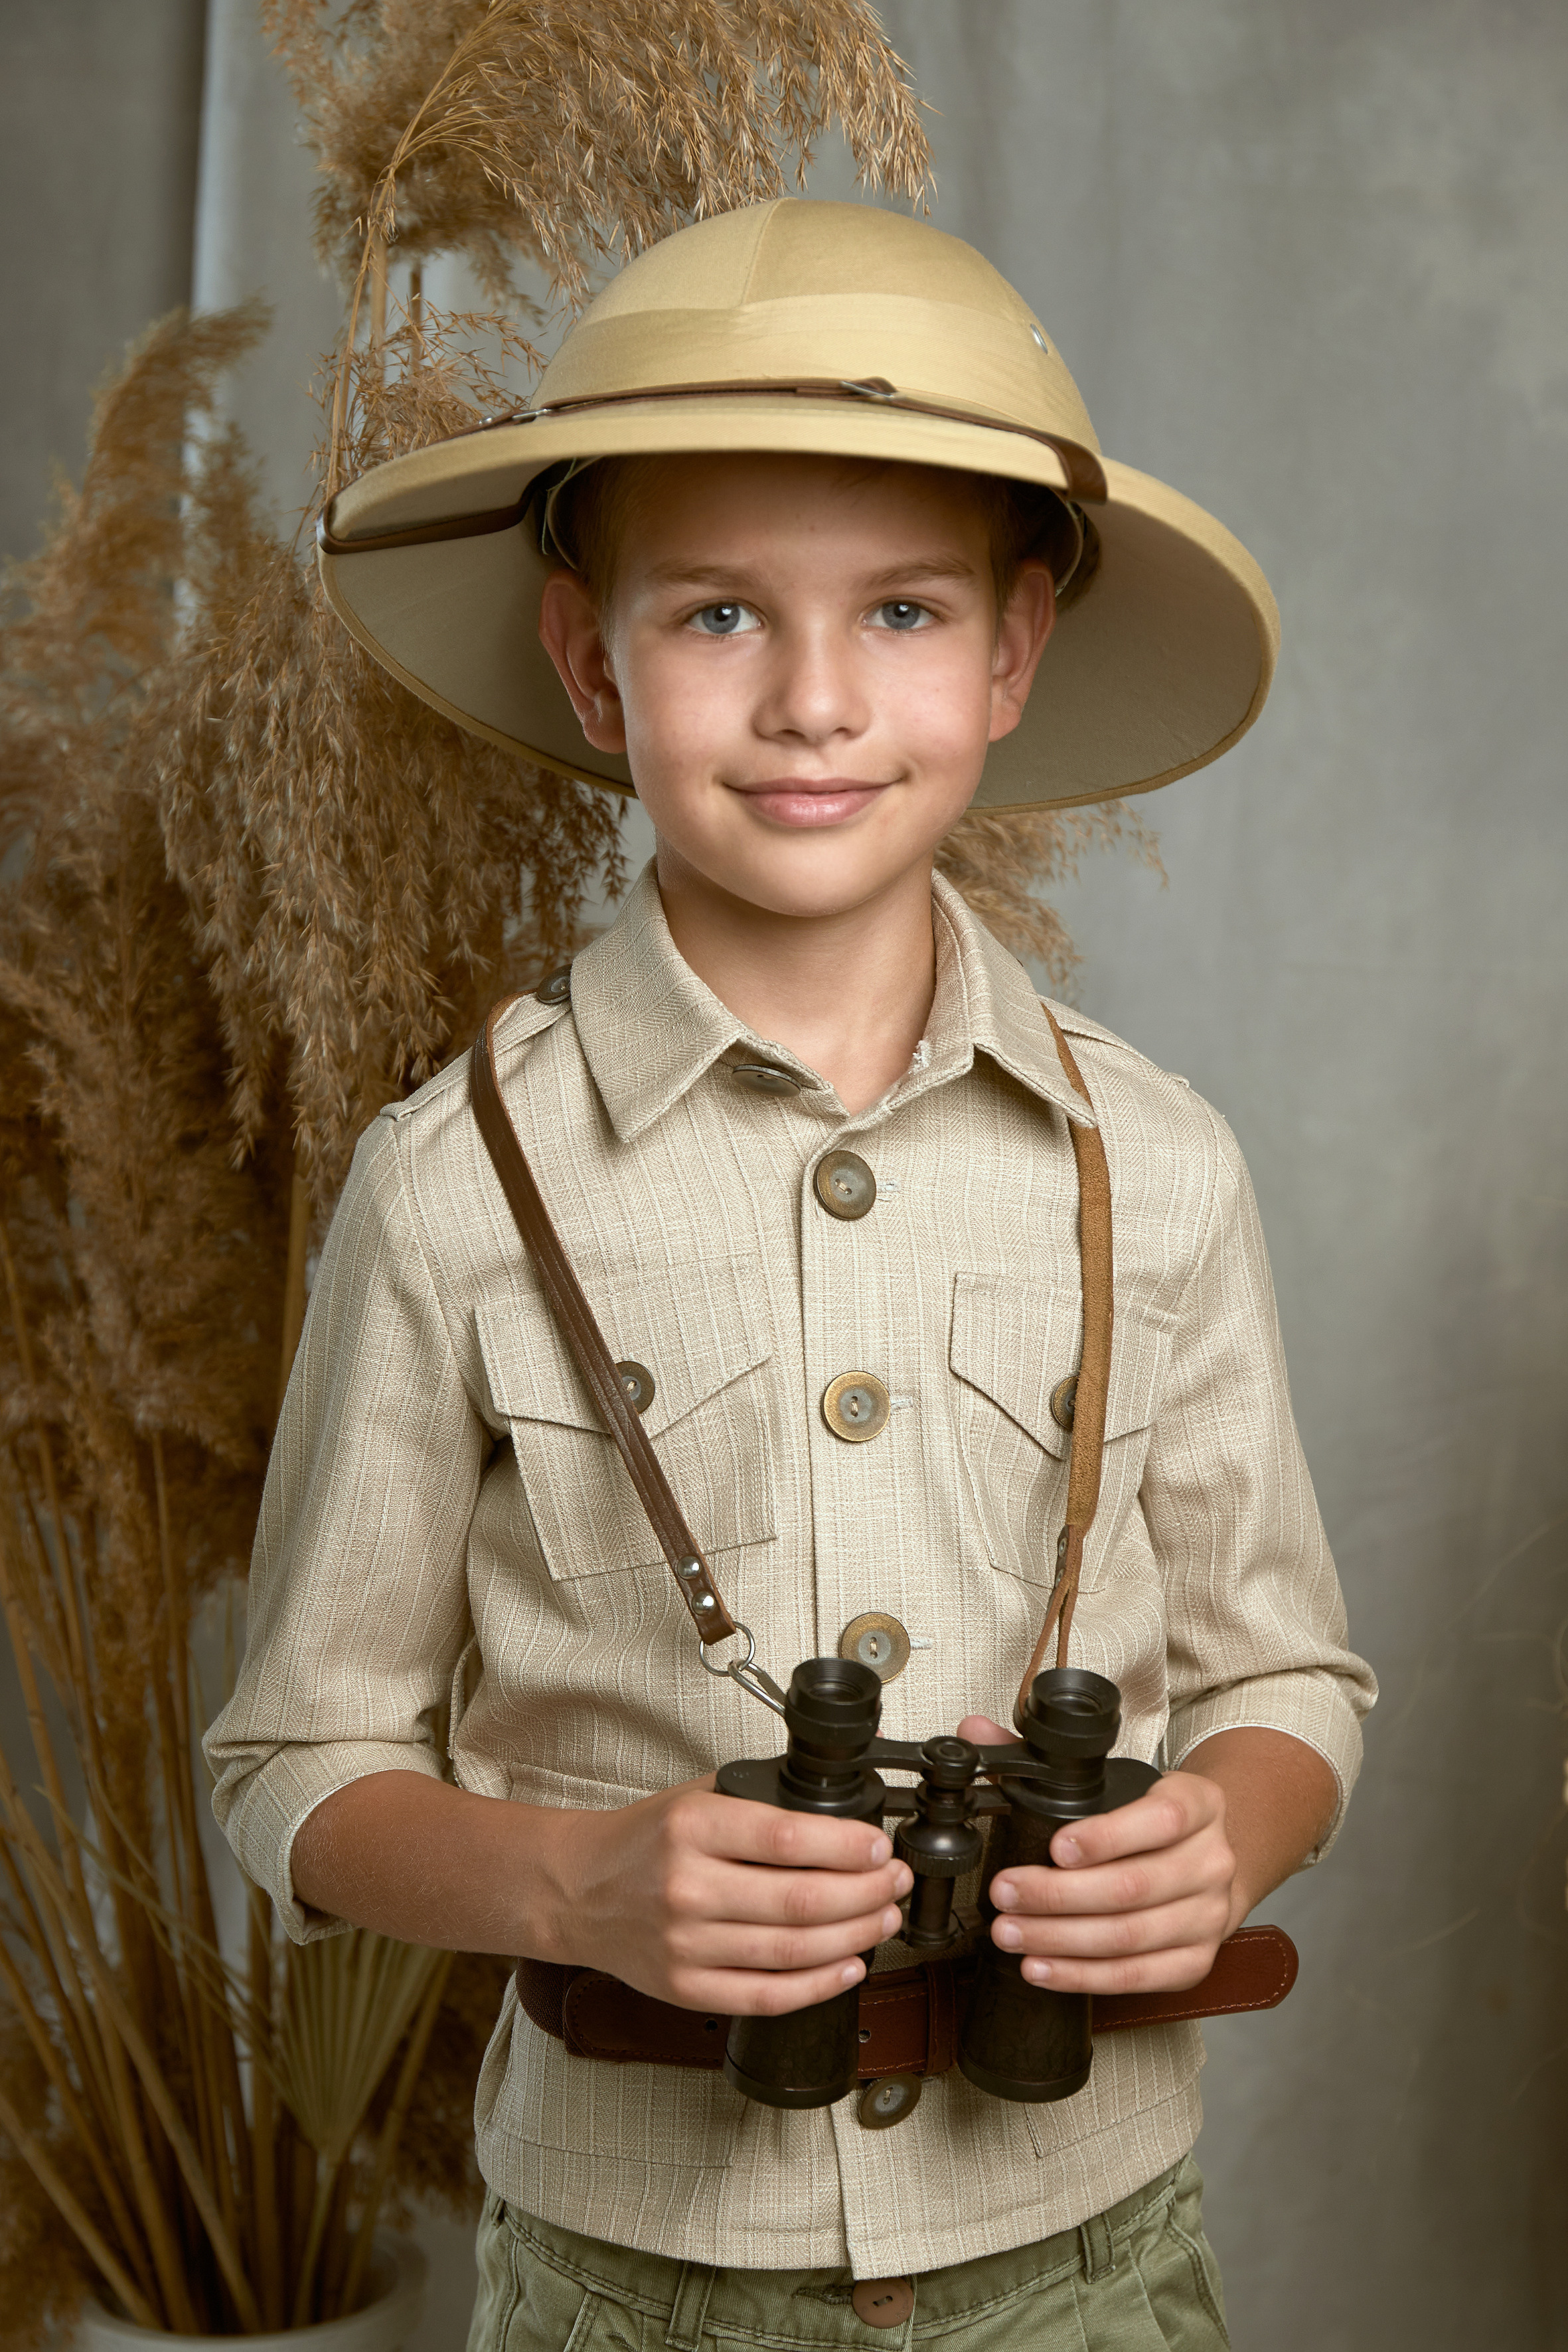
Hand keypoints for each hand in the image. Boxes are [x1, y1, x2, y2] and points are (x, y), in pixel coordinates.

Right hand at [548, 1777, 912, 2016]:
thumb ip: (760, 1800)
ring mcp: (685, 1945)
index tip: (880, 1847)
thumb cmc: (642, 1841)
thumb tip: (841, 1805)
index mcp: (692, 1828)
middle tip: (895, 1883)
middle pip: (801, 1900)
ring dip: (854, 1937)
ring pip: (792, 1951)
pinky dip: (817, 1986)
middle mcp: (687, 1887)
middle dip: (866, 1894)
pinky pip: (766, 1996)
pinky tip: (849, 1967)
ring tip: (883, 1920)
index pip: (788, 1839)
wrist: (576, 1891)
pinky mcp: (686, 1990)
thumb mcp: (695, 1797)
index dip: (847, 1848)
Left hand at [956, 1715, 1240, 1993]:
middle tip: (1004, 1892)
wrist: (1213, 1862)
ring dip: (1060, 1939)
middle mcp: (1211, 1862)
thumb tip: (975, 1731)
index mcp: (1198, 1804)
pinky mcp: (1195, 1962)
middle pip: (1133, 1887)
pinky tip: (1041, 1966)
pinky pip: (1135, 1977)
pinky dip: (1082, 1976)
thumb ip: (1045, 1759)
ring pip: (1129, 1937)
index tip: (1054, 1848)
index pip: (1161, 1820)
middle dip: (1058, 1895)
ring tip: (1009, 1931)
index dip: (1106, 1837)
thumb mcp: (1117, 1780)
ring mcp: (1208, 1917)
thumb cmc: (1151, 1819)